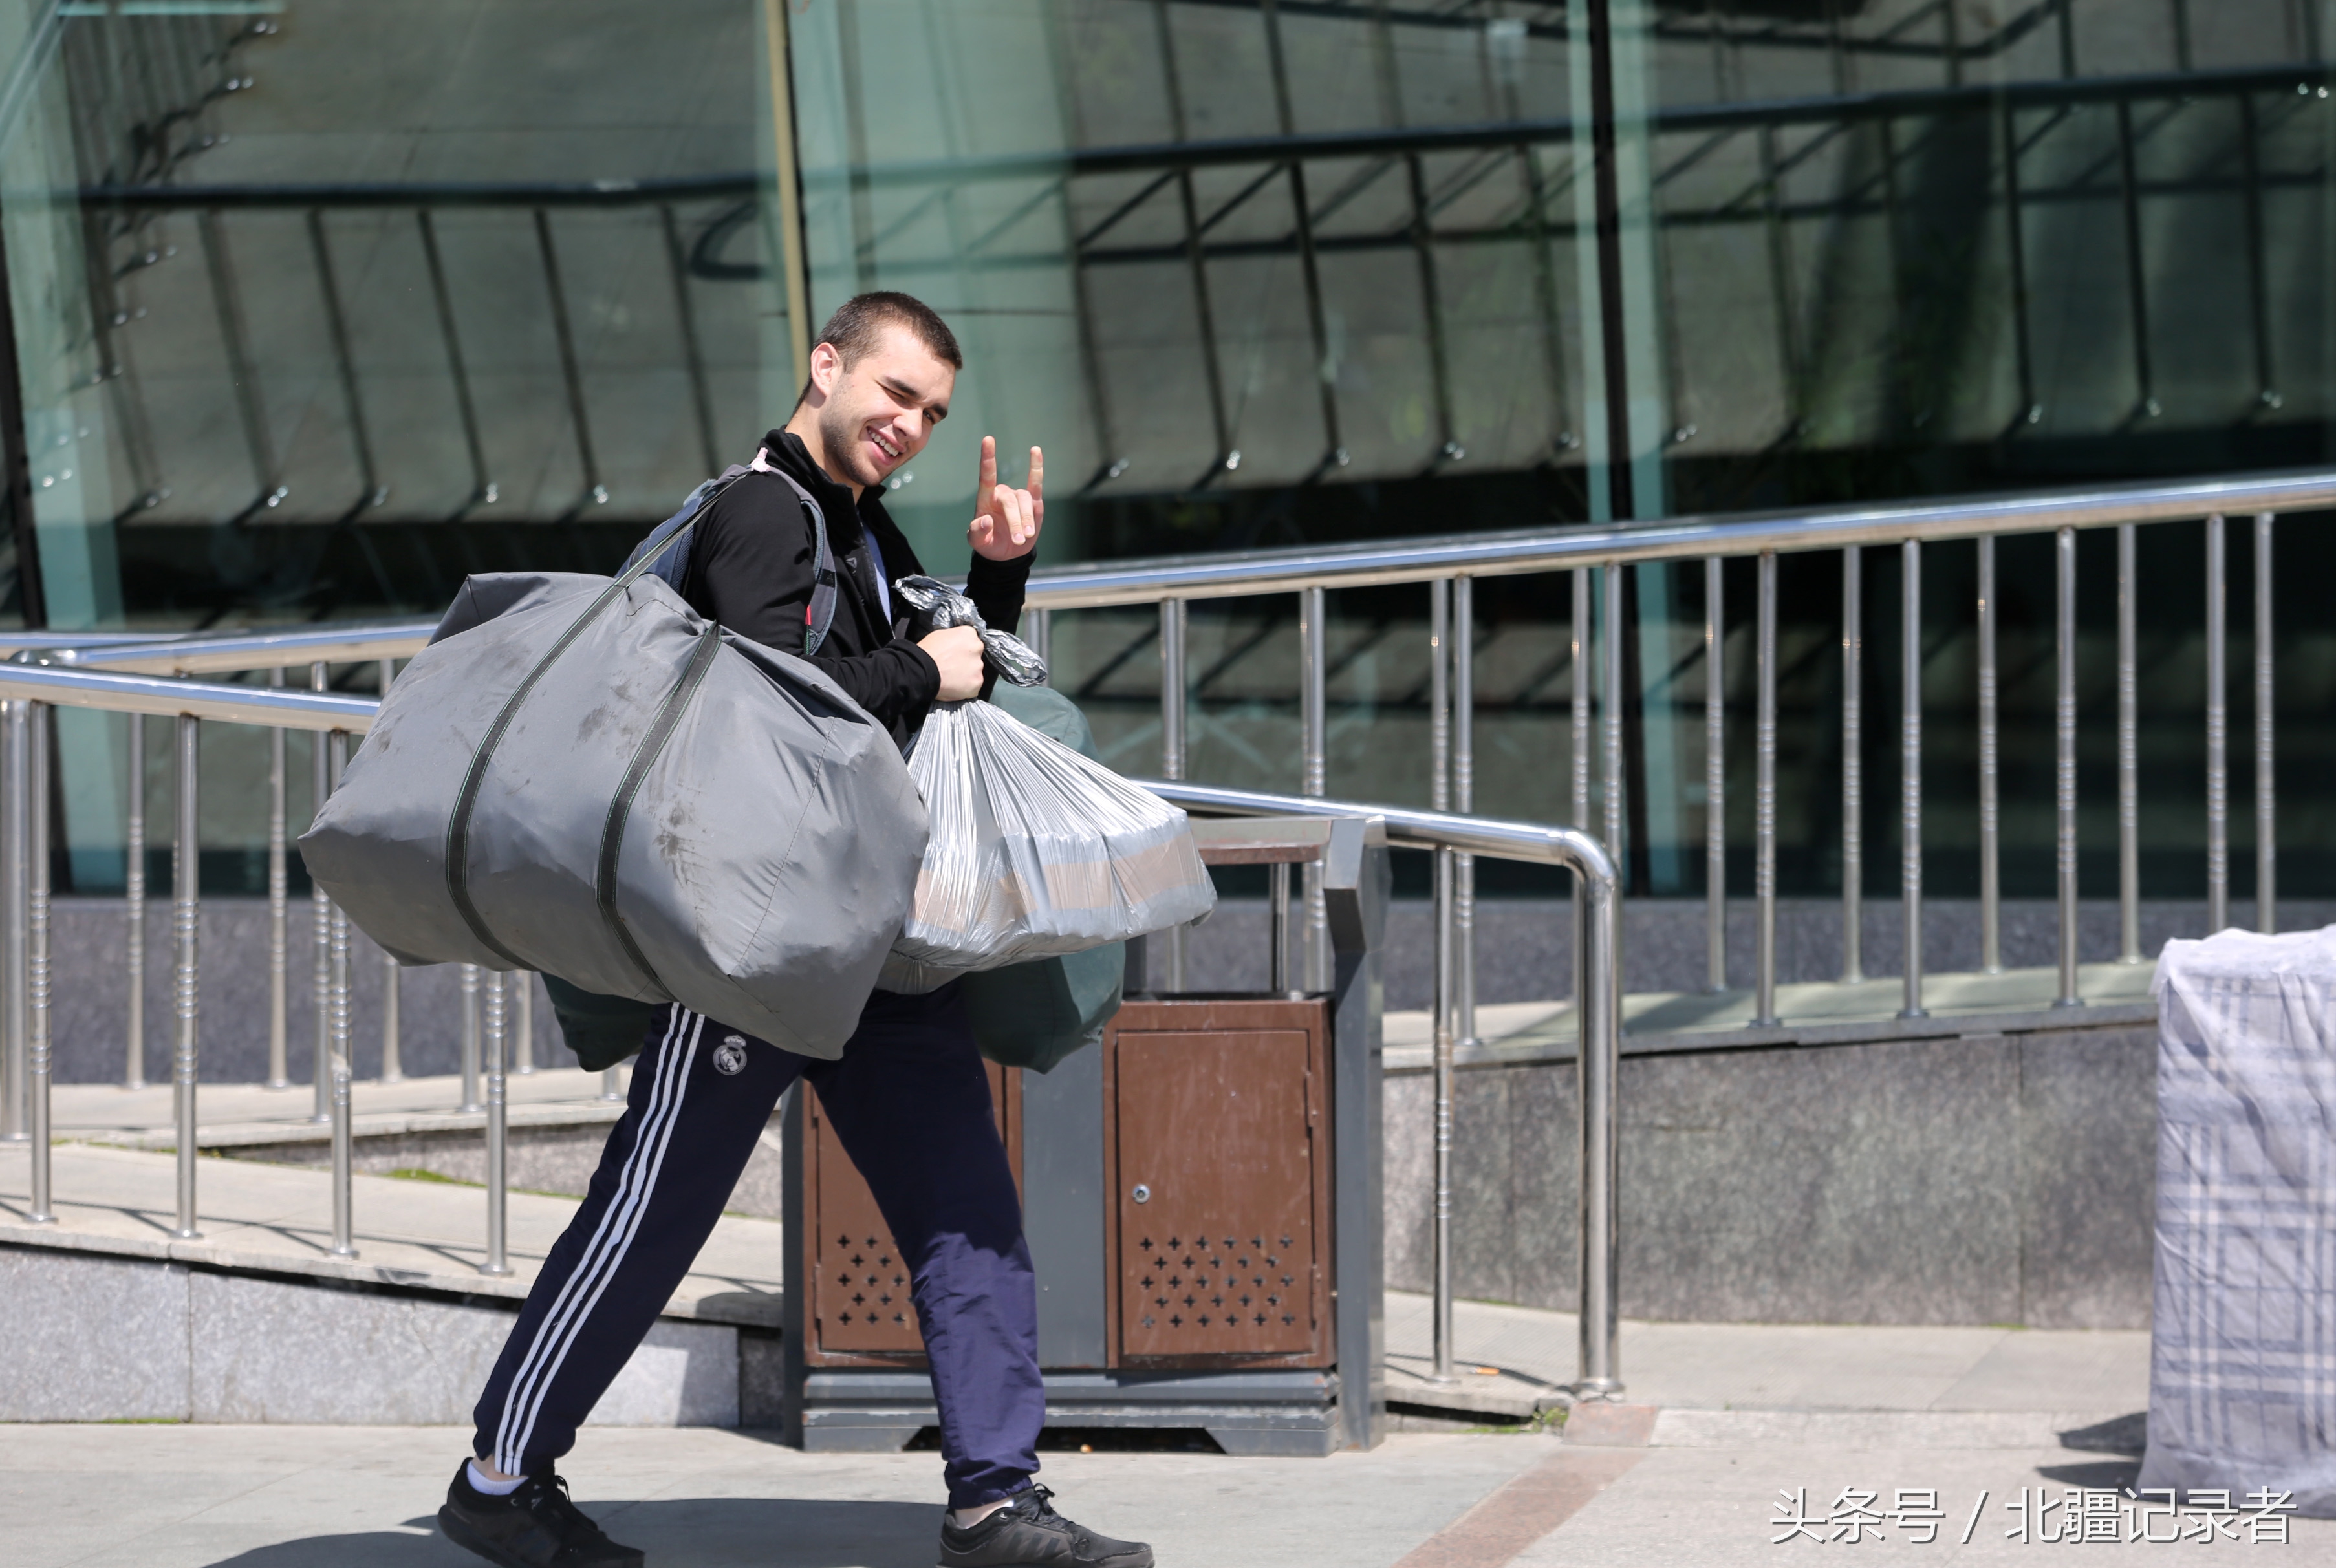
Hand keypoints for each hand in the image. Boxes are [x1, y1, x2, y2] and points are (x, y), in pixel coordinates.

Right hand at [919, 624, 986, 700]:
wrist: (921, 671)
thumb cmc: (926, 654)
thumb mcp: (939, 635)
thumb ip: (953, 639)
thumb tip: (954, 644)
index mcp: (968, 633)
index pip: (971, 640)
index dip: (962, 649)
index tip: (956, 654)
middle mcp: (976, 647)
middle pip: (975, 655)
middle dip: (966, 661)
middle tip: (953, 667)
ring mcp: (978, 666)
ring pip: (975, 671)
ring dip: (967, 675)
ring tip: (950, 678)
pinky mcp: (977, 682)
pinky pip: (974, 685)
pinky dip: (966, 688)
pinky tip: (953, 686)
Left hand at [967, 436, 1042, 560]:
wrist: (1006, 554)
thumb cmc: (989, 544)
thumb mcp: (978, 542)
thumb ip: (977, 532)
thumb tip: (986, 520)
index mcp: (985, 500)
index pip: (986, 477)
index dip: (987, 459)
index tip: (988, 440)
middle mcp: (1001, 494)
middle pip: (1011, 501)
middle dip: (1016, 521)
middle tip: (1018, 540)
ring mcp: (1018, 497)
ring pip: (1025, 501)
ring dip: (1026, 520)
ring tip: (1026, 537)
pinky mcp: (1033, 502)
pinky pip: (1036, 482)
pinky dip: (1036, 467)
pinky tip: (1035, 450)